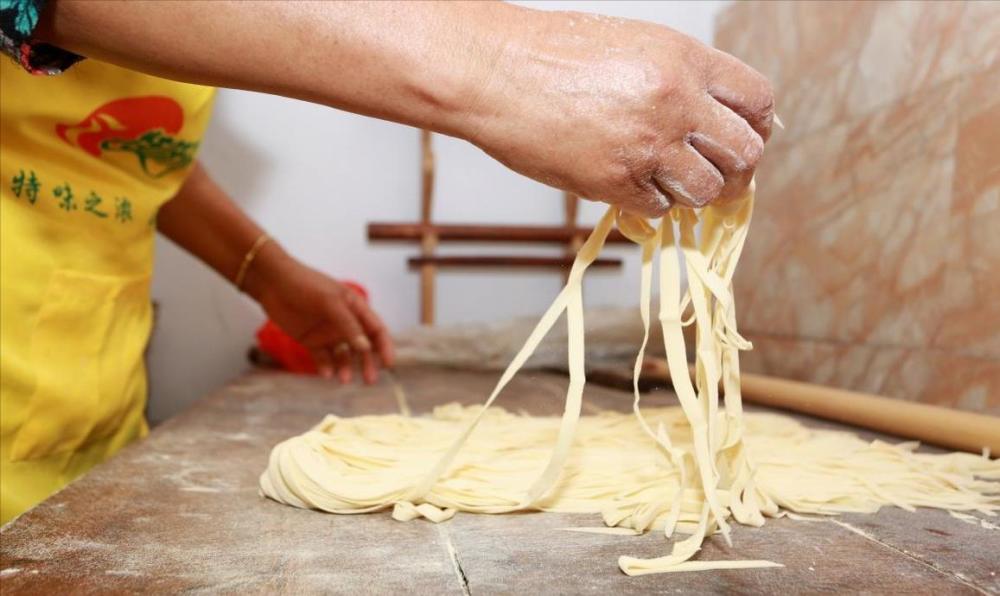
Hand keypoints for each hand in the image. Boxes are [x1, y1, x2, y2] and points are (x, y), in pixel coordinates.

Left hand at [244, 245, 394, 383]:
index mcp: (355, 308)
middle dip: (368, 363)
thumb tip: (366, 348)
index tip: (388, 364)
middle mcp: (344, 323)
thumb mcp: (330, 302)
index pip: (376, 330)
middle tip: (370, 380)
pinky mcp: (311, 341)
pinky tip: (326, 374)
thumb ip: (348, 325)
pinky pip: (323, 358)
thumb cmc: (305, 284)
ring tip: (344, 379)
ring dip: (347, 368)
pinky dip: (326, 368)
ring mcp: (327, 333)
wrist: (272, 283)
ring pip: (344, 356)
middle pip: (363, 347)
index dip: (385, 347)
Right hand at [459, 8, 773, 215]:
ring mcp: (647, 145)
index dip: (758, 126)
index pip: (758, 101)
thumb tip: (719, 116)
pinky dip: (650, 202)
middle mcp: (676, 103)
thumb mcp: (635, 45)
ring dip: (693, 191)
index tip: (745, 138)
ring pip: (707, 190)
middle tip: (720, 175)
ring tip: (668, 179)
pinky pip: (659, 208)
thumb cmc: (554, 53)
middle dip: (738, 170)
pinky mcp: (614, 181)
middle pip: (746, 153)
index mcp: (685, 60)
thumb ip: (681, 78)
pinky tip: (628, 182)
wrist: (496, 71)